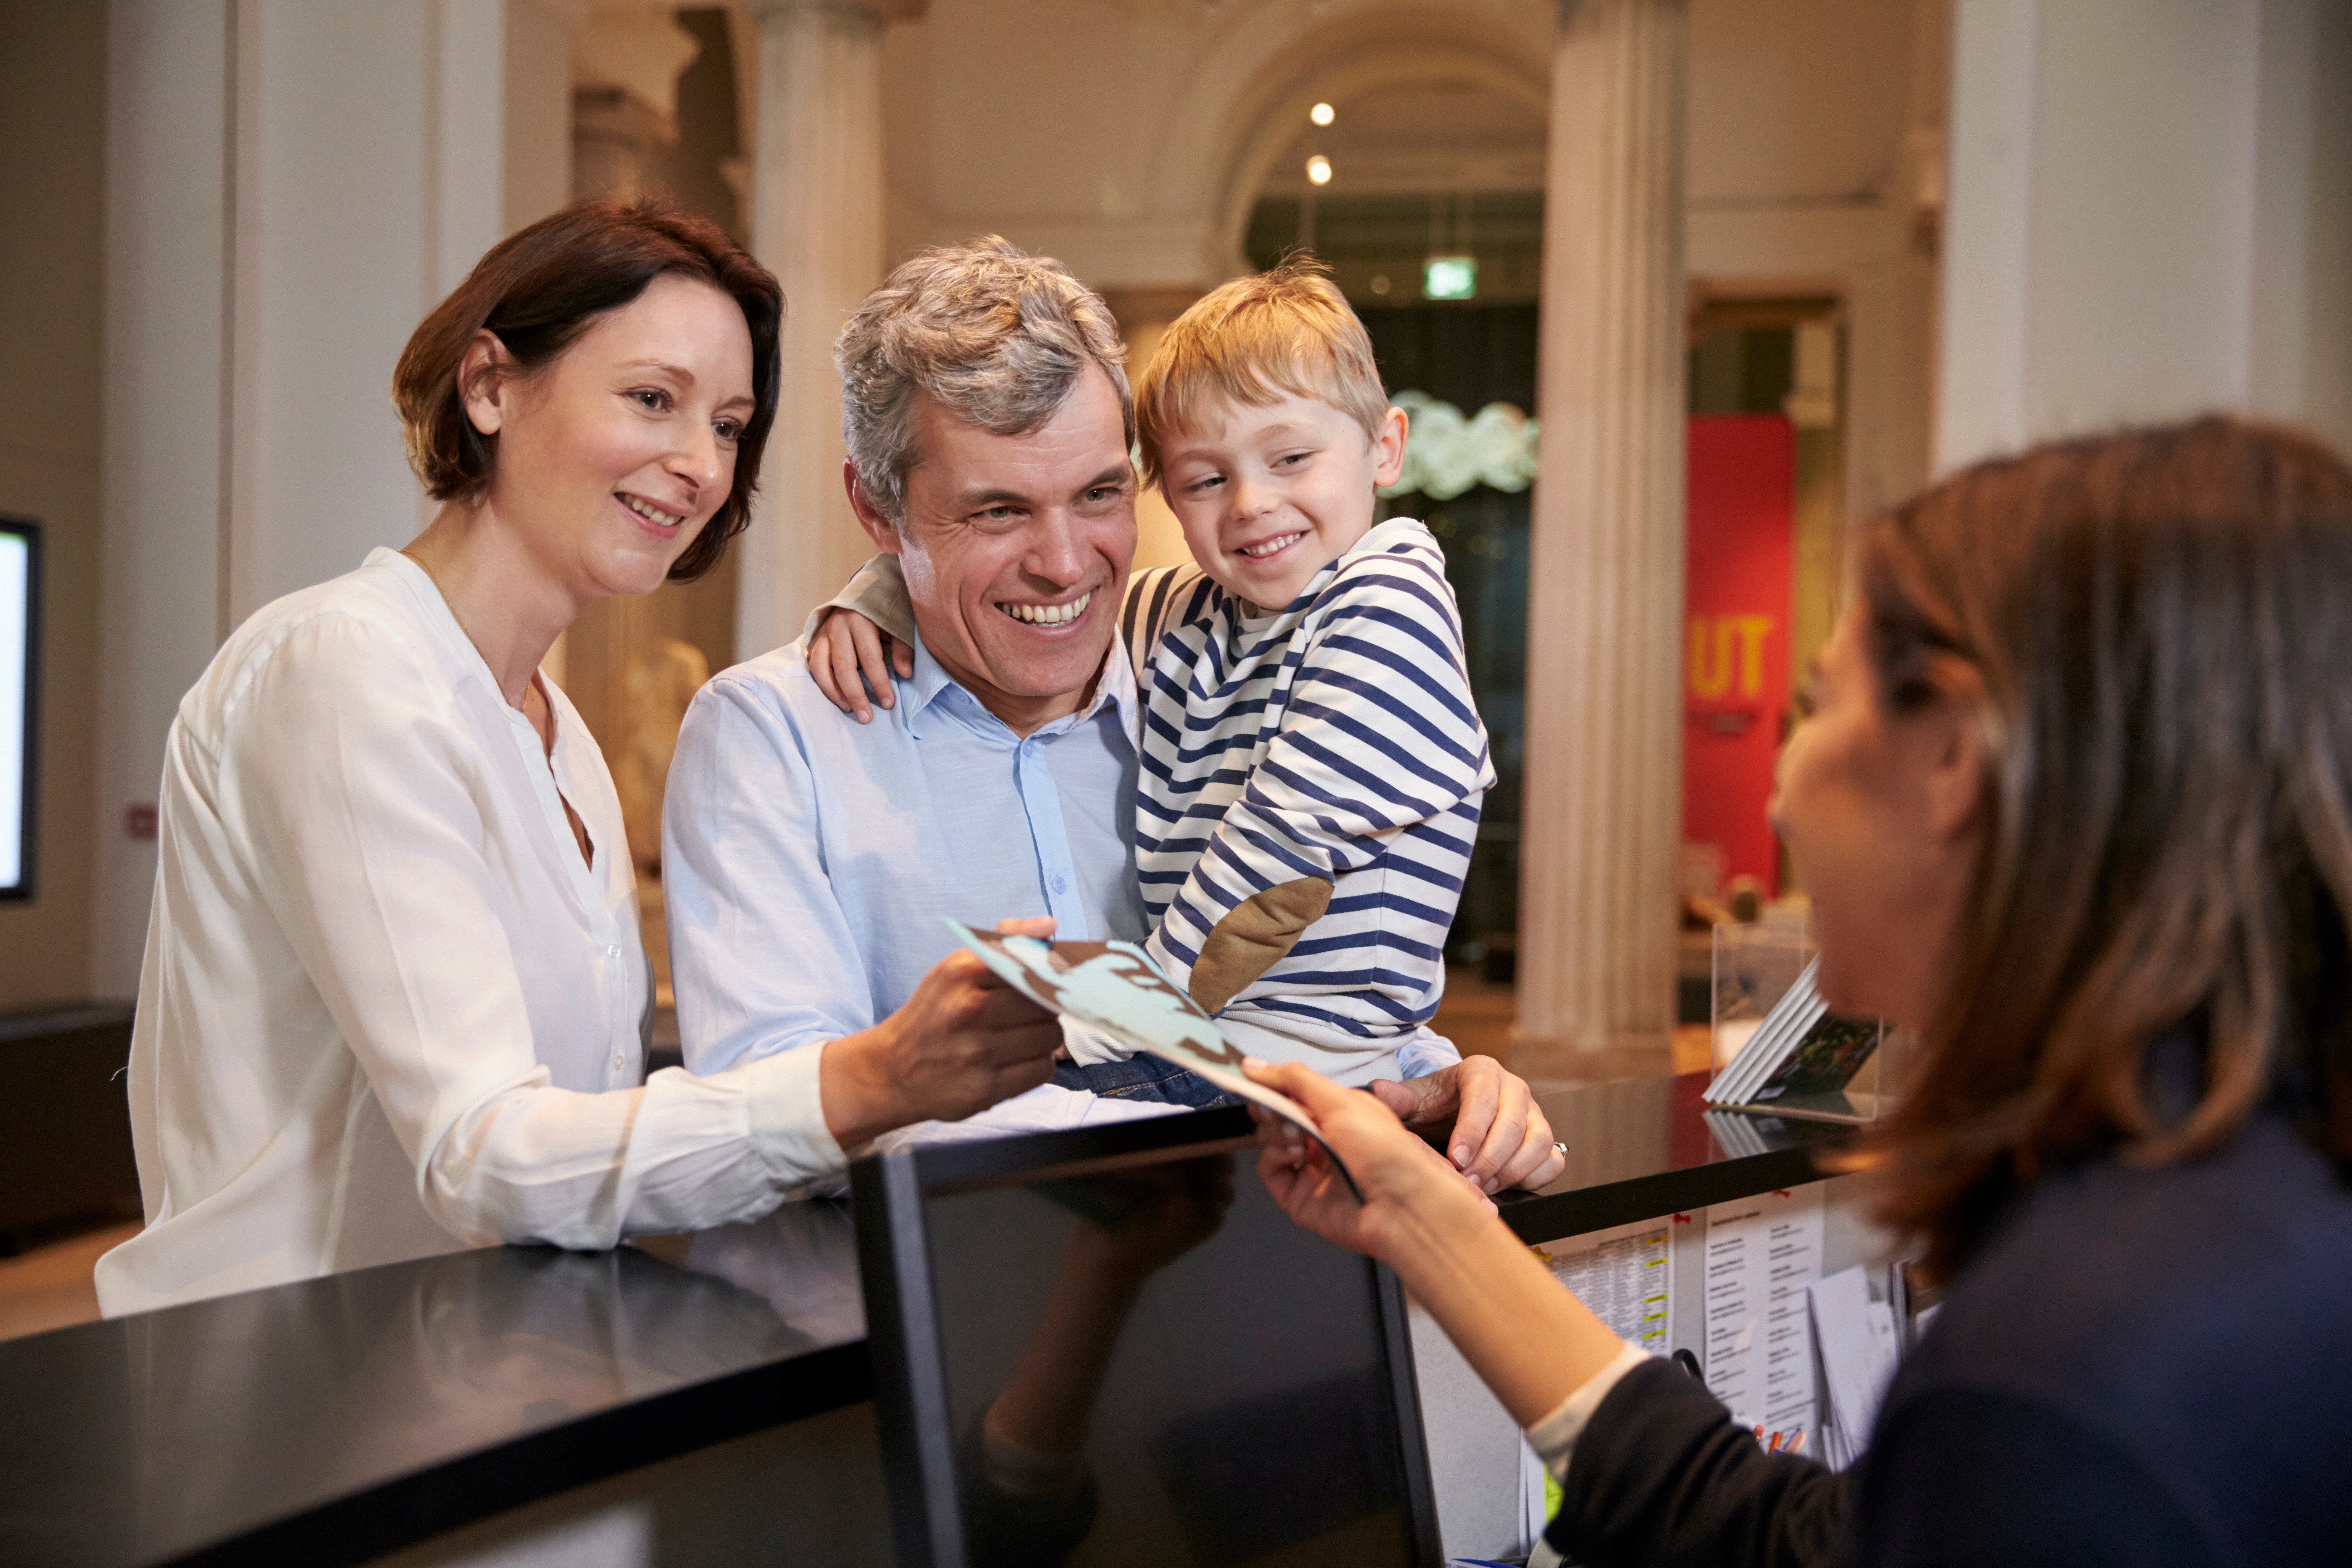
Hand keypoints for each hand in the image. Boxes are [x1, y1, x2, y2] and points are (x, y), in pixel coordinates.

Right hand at [806, 607, 914, 722]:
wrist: (862, 591)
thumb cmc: (883, 612)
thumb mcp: (897, 624)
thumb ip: (902, 648)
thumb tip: (905, 674)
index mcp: (861, 621)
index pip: (870, 658)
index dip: (879, 682)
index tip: (889, 703)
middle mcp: (838, 627)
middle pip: (844, 667)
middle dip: (856, 695)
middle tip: (867, 717)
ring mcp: (824, 634)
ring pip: (822, 668)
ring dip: (834, 692)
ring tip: (848, 708)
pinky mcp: (815, 640)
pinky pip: (813, 665)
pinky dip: (822, 682)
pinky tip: (835, 696)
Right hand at [822, 949, 1060, 1144]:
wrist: (890, 1071)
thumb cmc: (932, 1014)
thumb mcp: (956, 968)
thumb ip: (1004, 942)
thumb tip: (1049, 925)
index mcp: (963, 973)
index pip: (1034, 967)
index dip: (1047, 977)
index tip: (1044, 984)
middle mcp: (969, 1010)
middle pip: (1047, 1005)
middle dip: (1045, 1009)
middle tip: (1027, 1014)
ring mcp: (977, 1053)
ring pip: (1050, 1039)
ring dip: (1043, 1039)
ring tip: (1021, 1038)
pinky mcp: (985, 1089)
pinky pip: (1042, 1071)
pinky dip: (1037, 1066)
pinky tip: (1016, 1061)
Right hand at [1243, 1058, 1494, 1265]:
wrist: (1398, 1205)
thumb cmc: (1380, 1146)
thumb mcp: (1341, 1100)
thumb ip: (1295, 1080)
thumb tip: (1251, 1064)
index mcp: (1338, 1114)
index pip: (1295, 1093)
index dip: (1274, 1083)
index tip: (1251, 1074)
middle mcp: (1322, 1139)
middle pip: (1278, 1115)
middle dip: (1271, 1105)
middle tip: (1270, 1104)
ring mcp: (1308, 1168)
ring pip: (1270, 1139)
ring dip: (1276, 1129)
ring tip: (1296, 1134)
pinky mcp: (1296, 1195)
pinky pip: (1270, 1168)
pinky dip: (1275, 1155)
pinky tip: (1294, 1152)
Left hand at [1370, 1056, 1564, 1193]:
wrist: (1450, 1115)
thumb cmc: (1432, 1106)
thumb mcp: (1412, 1099)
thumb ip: (1396, 1097)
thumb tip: (1379, 1091)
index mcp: (1481, 1071)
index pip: (1484, 1099)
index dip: (1472, 1132)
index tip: (1455, 1159)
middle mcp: (1514, 1088)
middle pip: (1514, 1124)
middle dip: (1489, 1158)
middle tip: (1465, 1181)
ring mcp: (1535, 1114)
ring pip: (1538, 1142)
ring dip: (1510, 1171)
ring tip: (1480, 1186)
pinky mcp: (1545, 1139)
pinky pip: (1552, 1160)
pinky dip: (1532, 1177)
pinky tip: (1503, 1186)